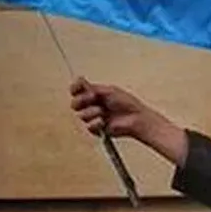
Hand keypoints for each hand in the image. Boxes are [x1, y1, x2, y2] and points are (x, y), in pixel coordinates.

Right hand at [69, 78, 187, 165]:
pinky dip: (96, 124)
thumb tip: (80, 82)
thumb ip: (93, 88)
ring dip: (92, 112)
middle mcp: (93, 105)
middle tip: (91, 98)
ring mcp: (94, 117)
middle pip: (75, 103)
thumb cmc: (127, 103)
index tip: (77, 87)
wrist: (135, 118)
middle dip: (81, 100)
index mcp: (95, 94)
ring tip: (103, 112)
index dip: (75, 88)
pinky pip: (89, 127)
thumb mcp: (110, 91)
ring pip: (82, 115)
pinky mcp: (98, 129)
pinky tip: (103, 122)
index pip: (79, 89)